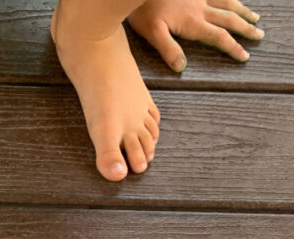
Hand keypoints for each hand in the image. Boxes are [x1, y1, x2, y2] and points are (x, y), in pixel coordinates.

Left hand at [128, 0, 262, 69]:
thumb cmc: (143, 10)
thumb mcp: (152, 32)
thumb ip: (167, 49)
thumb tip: (181, 67)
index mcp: (192, 23)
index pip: (218, 37)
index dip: (233, 47)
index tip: (245, 56)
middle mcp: (201, 8)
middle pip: (229, 19)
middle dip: (245, 28)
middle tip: (259, 35)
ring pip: (227, 2)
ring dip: (242, 10)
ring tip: (254, 16)